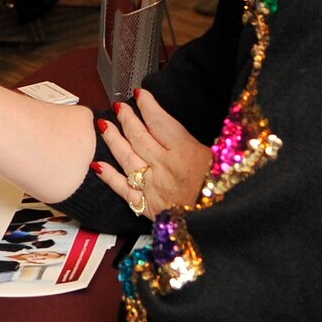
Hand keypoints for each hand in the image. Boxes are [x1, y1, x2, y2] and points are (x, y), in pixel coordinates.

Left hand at [92, 89, 210, 218]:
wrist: (218, 226)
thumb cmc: (225, 191)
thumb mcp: (218, 159)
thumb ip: (196, 142)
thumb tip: (178, 126)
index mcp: (186, 153)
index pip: (160, 122)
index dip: (148, 106)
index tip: (140, 94)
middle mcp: (165, 167)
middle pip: (140, 137)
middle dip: (127, 119)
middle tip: (120, 106)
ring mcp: (152, 186)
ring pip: (126, 157)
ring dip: (113, 139)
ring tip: (103, 125)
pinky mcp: (146, 206)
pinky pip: (122, 188)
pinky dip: (108, 176)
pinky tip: (97, 164)